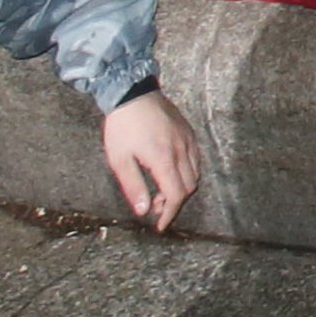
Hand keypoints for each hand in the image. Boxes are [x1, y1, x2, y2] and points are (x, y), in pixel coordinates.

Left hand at [103, 90, 203, 230]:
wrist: (132, 91)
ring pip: (195, 173)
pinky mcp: (187, 131)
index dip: (169, 214)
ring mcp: (187, 139)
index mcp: (163, 159)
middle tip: (155, 206)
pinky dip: (186, 172)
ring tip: (161, 189)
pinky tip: (169, 170)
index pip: (176, 195)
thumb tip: (143, 210)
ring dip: (181, 187)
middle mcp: (181, 150)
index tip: (159, 225)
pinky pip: (195, 158)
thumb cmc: (122, 126)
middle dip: (174, 202)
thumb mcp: (120, 159)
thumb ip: (133, 186)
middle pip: (189, 187)